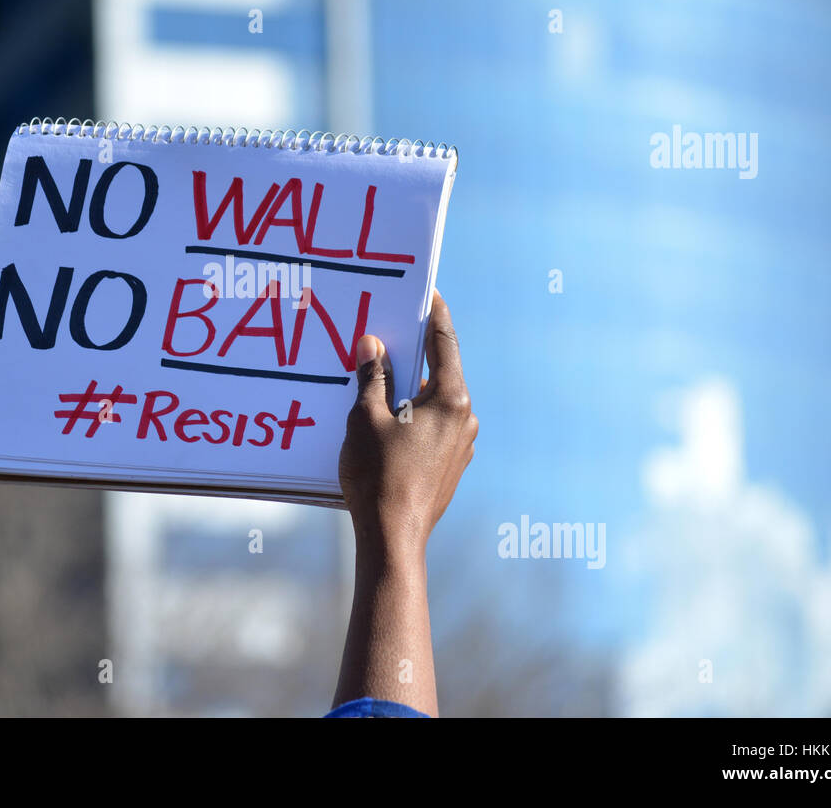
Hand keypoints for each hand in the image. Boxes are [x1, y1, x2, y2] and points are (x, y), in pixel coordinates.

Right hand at [337, 289, 477, 564]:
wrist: (393, 539)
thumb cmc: (378, 476)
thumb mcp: (365, 418)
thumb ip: (371, 377)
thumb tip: (372, 344)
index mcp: (451, 400)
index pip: (444, 342)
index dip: (434, 314)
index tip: (428, 291)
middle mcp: (464, 419)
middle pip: (438, 372)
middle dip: (413, 354)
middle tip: (388, 332)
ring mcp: (461, 445)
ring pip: (433, 402)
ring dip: (409, 389)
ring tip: (377, 379)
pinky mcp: (451, 466)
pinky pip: (431, 427)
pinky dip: (411, 415)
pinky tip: (384, 420)